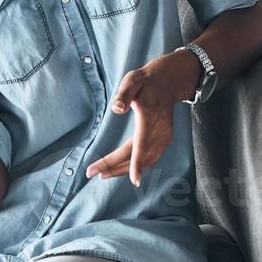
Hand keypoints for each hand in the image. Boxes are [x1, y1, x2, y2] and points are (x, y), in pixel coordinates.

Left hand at [85, 51, 195, 186]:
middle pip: (137, 156)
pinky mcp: (166, 140)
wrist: (169, 82)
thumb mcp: (132, 80)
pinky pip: (151, 158)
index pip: (142, 144)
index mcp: (149, 117)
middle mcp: (160, 130)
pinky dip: (137, 166)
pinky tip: (122, 169)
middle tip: (92, 173)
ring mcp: (165, 137)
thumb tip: (117, 110)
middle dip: (115, 167)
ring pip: (145, 161)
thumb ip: (124, 94)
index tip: (135, 180)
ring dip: (124, 170)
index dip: (137, 163)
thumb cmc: (146, 81)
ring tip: (103, 174)